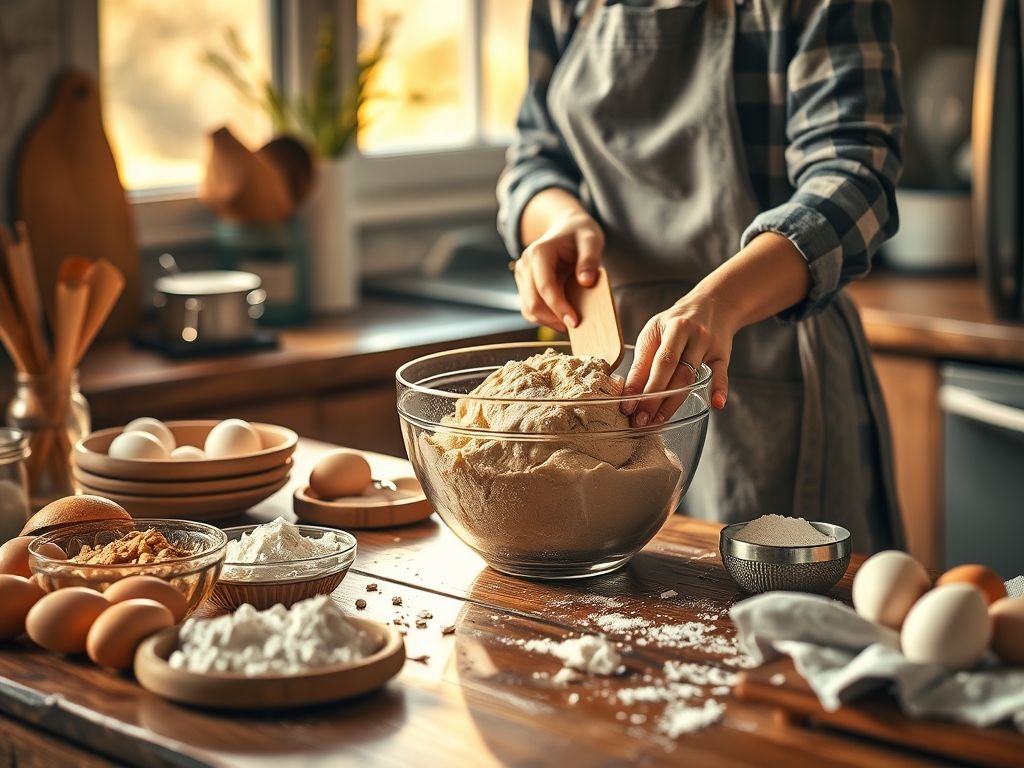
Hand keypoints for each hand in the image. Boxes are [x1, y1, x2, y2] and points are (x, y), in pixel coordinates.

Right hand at [513, 209, 603, 332]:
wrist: (565, 229)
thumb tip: (586, 282)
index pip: (545, 286)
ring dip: (549, 321)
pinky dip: (545, 318)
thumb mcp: (591, 239)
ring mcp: (522, 276)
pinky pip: (530, 309)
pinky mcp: (524, 286)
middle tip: (575, 327)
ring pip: (529, 309)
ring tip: (570, 323)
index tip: (575, 322)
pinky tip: (562, 318)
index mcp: (539, 252)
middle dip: (553, 319)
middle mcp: (525, 265)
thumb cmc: (579, 234)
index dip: (559, 307)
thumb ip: (590, 259)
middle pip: (533, 302)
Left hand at [623, 287, 734, 425]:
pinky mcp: (723, 354)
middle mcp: (689, 333)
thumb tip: (628, 393)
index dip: (638, 385)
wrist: (713, 304)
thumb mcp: (656, 333)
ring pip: (690, 377)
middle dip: (653, 398)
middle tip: (640, 421)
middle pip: (671, 369)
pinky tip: (716, 404)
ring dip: (673, 403)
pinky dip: (719, 389)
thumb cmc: (676, 324)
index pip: (653, 360)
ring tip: (658, 421)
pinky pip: (721, 374)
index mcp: (669, 327)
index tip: (626, 407)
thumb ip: (644, 361)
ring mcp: (708, 344)